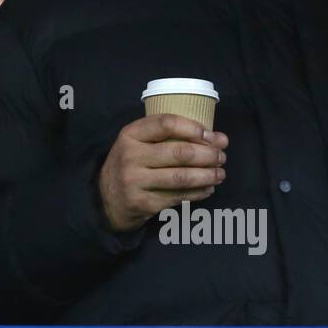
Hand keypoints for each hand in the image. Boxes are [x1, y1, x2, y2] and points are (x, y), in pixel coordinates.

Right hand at [96, 114, 228, 232]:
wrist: (106, 199)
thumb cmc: (130, 165)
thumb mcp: (137, 143)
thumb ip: (167, 137)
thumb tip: (216, 138)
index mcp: (130, 135)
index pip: (165, 123)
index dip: (193, 128)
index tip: (211, 135)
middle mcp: (130, 156)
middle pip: (178, 152)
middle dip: (207, 155)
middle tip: (221, 156)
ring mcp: (135, 181)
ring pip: (181, 177)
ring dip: (207, 175)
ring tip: (220, 173)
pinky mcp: (142, 203)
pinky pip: (177, 197)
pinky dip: (198, 193)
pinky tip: (208, 188)